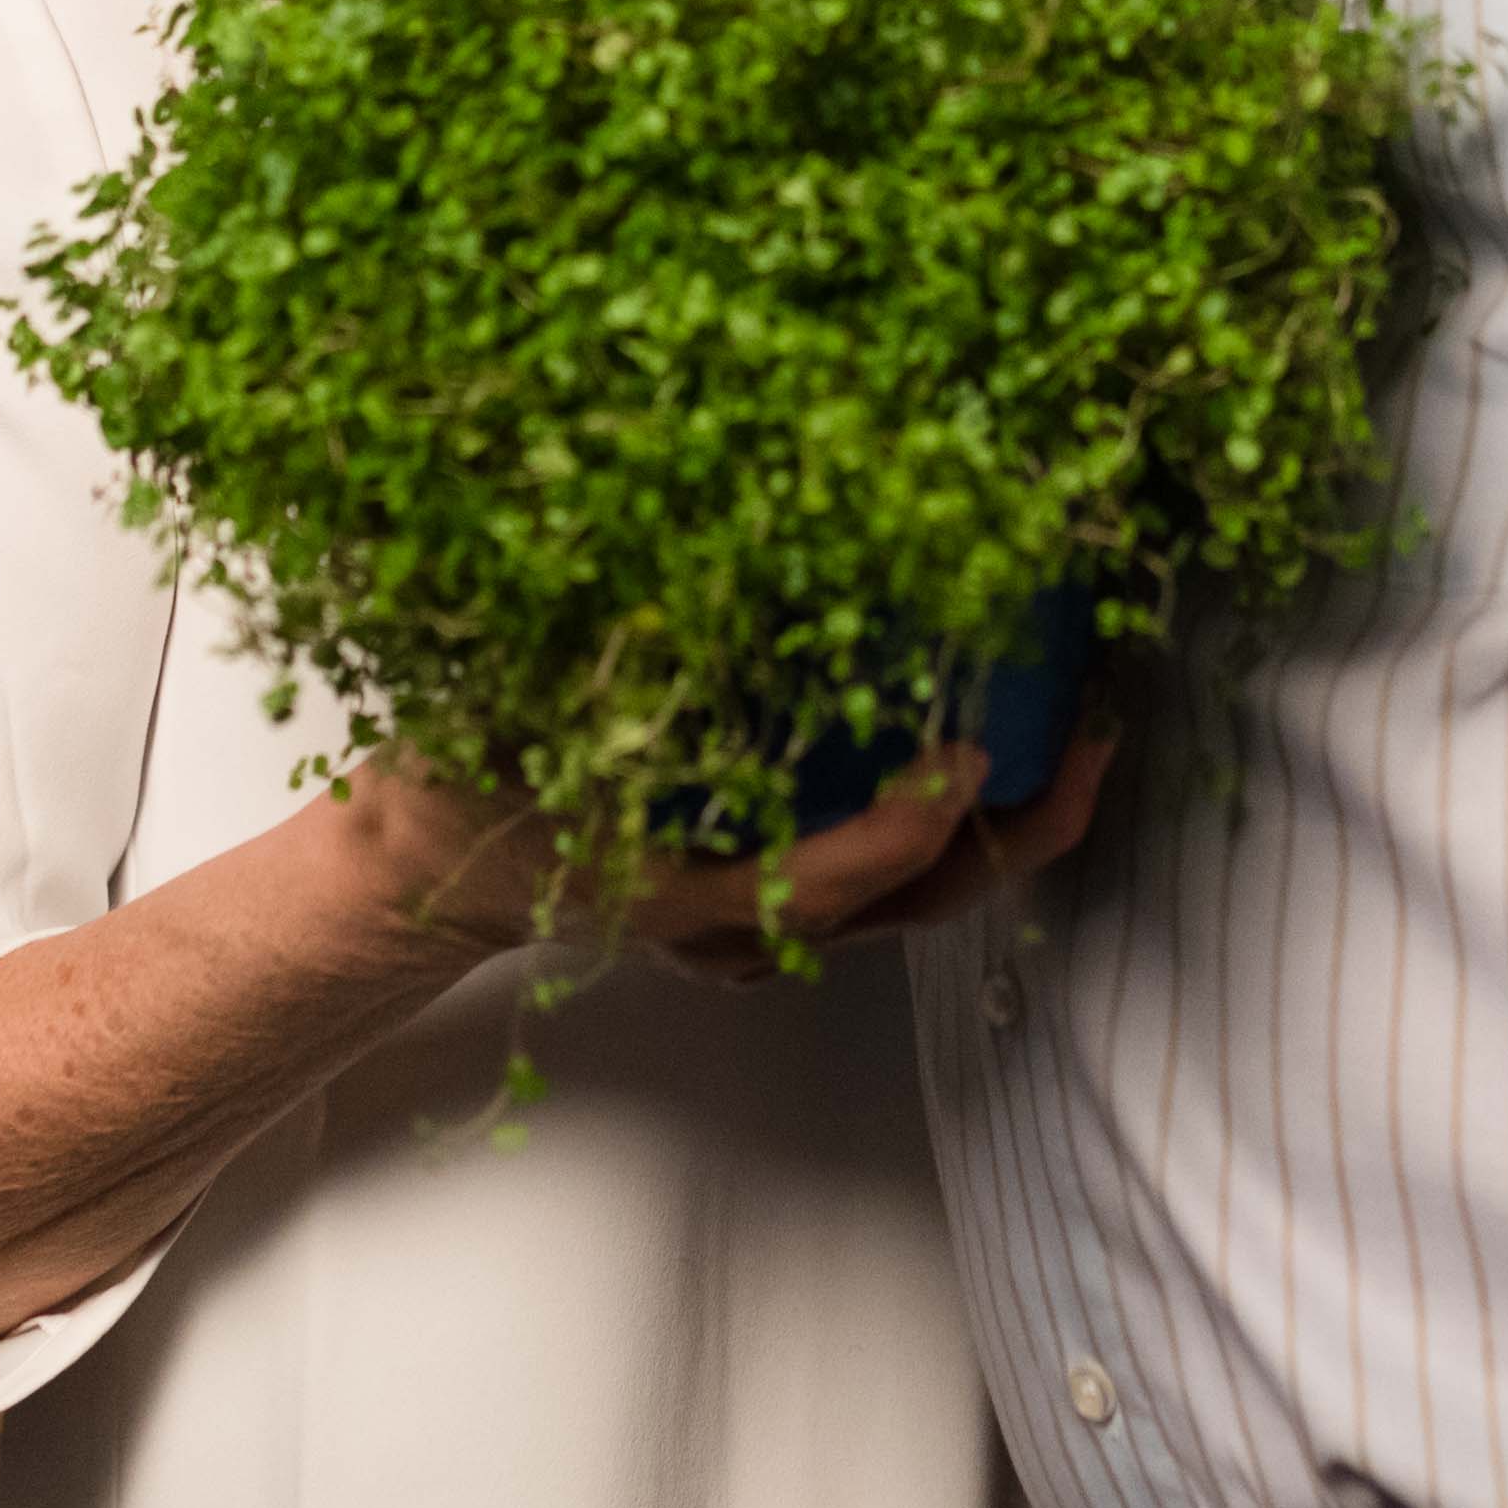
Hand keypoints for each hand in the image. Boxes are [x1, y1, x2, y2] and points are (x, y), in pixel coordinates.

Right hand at [328, 727, 1122, 969]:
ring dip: (999, 826)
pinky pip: (887, 881)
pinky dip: (949, 819)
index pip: (817, 882)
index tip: (966, 750)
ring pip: (913, 902)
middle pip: (910, 906)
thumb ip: (572, 665)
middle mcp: (734, 931)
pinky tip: (990, 742)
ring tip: (1078, 735)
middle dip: (1015, 831)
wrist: (415, 878)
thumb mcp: (490, 725)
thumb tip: (675, 573)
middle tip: (1093, 739)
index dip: (903, 826)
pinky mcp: (763, 911)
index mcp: (674, 892)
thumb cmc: (456, 798)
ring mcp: (754, 933)